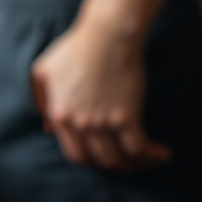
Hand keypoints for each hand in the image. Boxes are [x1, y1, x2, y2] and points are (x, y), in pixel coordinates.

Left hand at [30, 19, 169, 171]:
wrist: (105, 37)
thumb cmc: (74, 49)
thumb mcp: (44, 70)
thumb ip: (40, 98)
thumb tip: (47, 125)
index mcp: (60, 114)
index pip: (75, 154)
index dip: (88, 160)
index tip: (98, 157)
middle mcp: (81, 123)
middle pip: (99, 160)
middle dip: (111, 164)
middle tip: (122, 160)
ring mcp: (104, 122)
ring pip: (120, 159)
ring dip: (133, 164)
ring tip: (143, 160)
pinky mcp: (127, 116)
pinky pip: (141, 149)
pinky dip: (152, 156)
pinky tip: (161, 154)